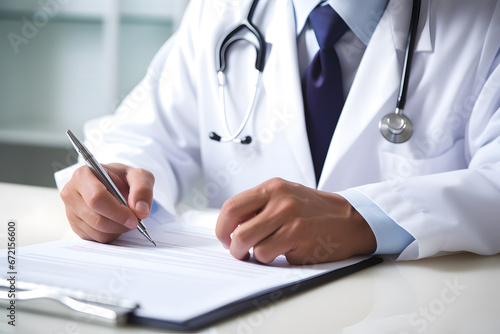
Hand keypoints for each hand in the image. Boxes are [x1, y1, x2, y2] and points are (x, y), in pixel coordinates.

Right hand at [60, 163, 154, 242]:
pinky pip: (95, 238)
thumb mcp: (139, 176)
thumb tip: (140, 210)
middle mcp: (71, 193)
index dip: (117, 212)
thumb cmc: (122, 178)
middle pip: (96, 218)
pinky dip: (111, 234)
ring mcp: (70, 211)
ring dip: (117, 229)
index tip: (134, 217)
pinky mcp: (75, 226)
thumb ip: (143, 189)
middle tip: (134, 222)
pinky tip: (115, 222)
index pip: (97, 198)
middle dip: (120, 223)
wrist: (112, 184)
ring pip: (96, 231)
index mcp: (83, 175)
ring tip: (125, 218)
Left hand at [215, 178, 375, 264]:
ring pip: (253, 246)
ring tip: (267, 250)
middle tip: (239, 251)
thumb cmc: (314, 210)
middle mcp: (281, 201)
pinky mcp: (301, 239)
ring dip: (254, 255)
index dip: (222, 227)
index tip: (225, 237)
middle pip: (239, 231)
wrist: (349, 219)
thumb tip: (230, 226)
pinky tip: (285, 250)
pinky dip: (272, 259)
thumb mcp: (284, 195)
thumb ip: (258, 205)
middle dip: (234, 247)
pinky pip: (270, 255)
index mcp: (273, 187)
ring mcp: (292, 220)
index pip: (232, 207)